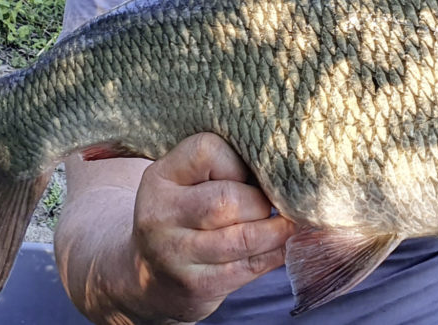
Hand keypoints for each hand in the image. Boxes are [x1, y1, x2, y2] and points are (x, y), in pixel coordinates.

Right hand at [130, 133, 297, 322]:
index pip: (207, 151)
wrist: (148, 275)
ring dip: (277, 230)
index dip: (237, 160)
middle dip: (261, 201)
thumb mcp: (183, 179)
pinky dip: (275, 253)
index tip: (245, 173)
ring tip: (288, 222)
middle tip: (271, 202)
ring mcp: (175, 254)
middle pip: (228, 200)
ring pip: (244, 238)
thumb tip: (280, 165)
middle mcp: (161, 215)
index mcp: (159, 177)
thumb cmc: (183, 213)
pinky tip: (281, 244)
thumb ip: (220, 163)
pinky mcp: (196, 286)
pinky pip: (249, 267)